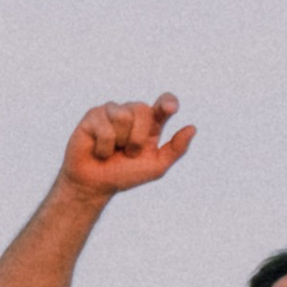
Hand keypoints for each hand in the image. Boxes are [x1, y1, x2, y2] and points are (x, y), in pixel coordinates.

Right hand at [60, 95, 196, 199]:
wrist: (96, 184)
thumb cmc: (126, 174)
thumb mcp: (156, 166)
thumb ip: (175, 149)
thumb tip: (192, 128)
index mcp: (151, 123)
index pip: (164, 103)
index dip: (167, 102)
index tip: (170, 108)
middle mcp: (132, 112)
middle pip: (143, 110)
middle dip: (137, 138)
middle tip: (128, 152)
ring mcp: (112, 111)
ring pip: (123, 116)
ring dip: (119, 142)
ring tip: (113, 150)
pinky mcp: (93, 115)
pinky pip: (105, 129)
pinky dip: (104, 147)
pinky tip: (99, 150)